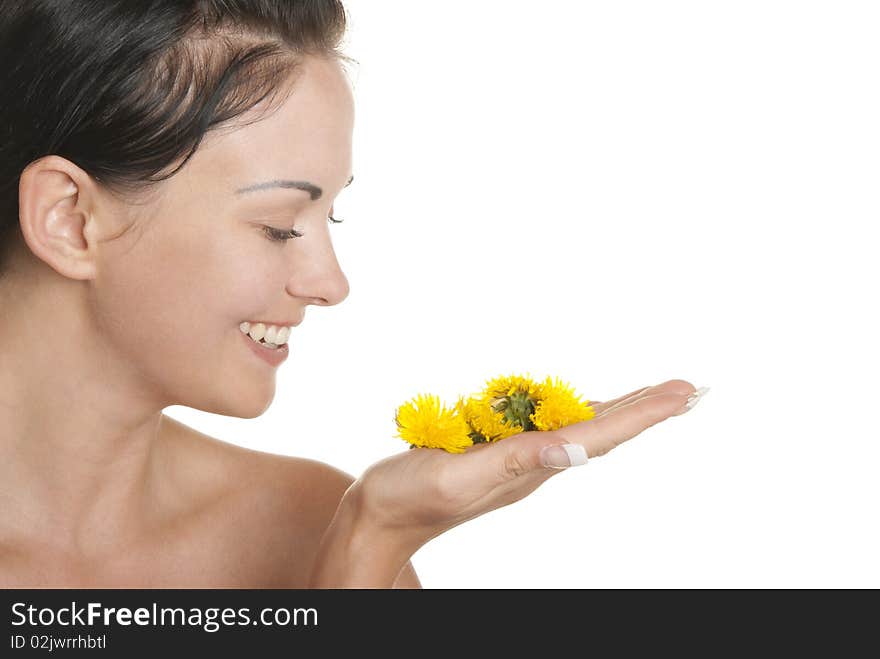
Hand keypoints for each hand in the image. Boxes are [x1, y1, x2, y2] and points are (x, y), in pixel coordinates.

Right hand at [348, 379, 698, 553]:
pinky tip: (588, 408)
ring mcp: (518, 460)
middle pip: (603, 431)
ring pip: (582, 428)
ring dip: (622, 410)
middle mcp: (534, 463)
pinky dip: (581, 412)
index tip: (684, 393)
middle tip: (690, 389)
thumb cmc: (410, 498)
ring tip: (655, 395)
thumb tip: (567, 450)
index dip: (644, 413)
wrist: (382, 517)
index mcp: (530, 466)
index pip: (599, 435)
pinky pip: (551, 427)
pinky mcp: (499, 453)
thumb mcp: (456, 475)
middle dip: (647, 408)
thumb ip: (512, 462)